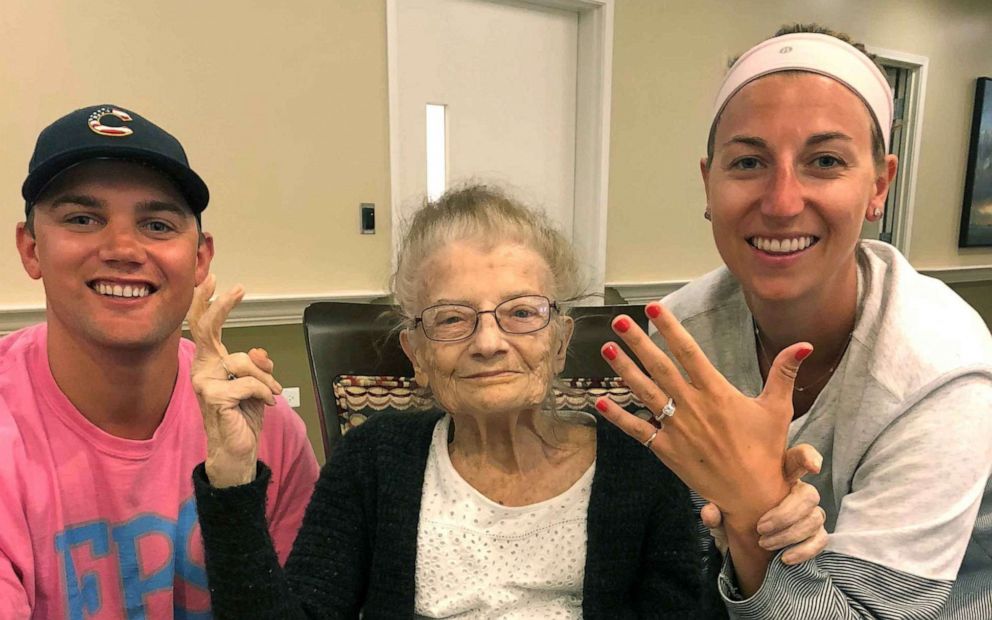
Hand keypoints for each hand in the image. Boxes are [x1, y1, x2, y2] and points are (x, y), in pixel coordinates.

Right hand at [188, 274, 281, 487]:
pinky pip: (249, 383)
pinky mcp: (214, 397)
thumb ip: (258, 365)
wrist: (238, 449)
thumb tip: (260, 352)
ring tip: (270, 395)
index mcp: (211, 362)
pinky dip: (263, 392)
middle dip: (221, 306)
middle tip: (237, 288)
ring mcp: (204, 382)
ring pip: (244, 361)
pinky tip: (265, 405)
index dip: (207, 303)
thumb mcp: (257, 384)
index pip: (205, 327)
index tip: (214, 279)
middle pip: (206, 329)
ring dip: (265, 379)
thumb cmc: (244, 415)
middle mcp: (202, 368)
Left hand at [595, 302, 810, 525]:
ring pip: (645, 393)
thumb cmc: (765, 450)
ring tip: (606, 349)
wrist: (752, 496)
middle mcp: (693, 407)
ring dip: (624, 370)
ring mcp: (677, 429)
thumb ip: (784, 373)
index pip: (689, 352)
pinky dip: (617, 416)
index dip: (671, 328)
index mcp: (717, 393)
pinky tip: (599, 401)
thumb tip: (803, 344)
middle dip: (638, 342)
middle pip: (660, 367)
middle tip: (619, 321)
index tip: (654, 308)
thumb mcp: (777, 409)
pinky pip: (637, 430)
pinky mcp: (666, 450)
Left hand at [702, 444, 826, 563]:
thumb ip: (716, 512)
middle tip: (761, 527)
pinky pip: (820, 541)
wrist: (744, 546)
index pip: (797, 458)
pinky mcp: (814, 535)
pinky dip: (803, 550)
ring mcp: (809, 513)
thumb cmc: (736, 518)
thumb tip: (710, 513)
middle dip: (786, 513)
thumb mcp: (722, 516)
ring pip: (815, 518)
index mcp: (777, 475)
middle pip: (809, 495)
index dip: (808, 457)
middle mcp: (797, 492)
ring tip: (764, 544)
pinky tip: (784, 558)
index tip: (812, 467)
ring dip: (789, 534)